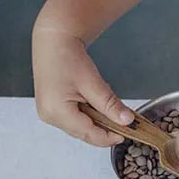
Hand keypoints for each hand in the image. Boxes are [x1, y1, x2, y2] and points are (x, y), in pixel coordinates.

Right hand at [33, 25, 133, 145]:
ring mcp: (49, 114)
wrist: (53, 42)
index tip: (129, 133)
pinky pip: (75, 119)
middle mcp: (49, 117)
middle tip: (126, 123)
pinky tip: (97, 104)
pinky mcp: (52, 109)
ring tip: (112, 109)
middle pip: (84, 133)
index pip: (89, 134)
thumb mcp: (93, 82)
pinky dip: (90, 115)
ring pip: (81, 127)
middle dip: (106, 129)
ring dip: (99, 122)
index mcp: (57, 112)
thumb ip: (110, 104)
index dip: (110, 136)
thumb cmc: (67, 58)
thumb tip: (127, 121)